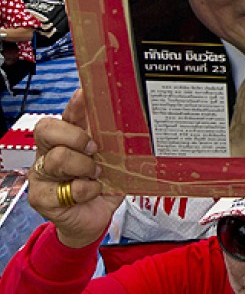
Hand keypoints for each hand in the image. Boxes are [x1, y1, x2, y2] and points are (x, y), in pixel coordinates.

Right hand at [28, 90, 124, 248]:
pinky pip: (66, 188)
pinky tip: (92, 191)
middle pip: (48, 130)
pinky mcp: (41, 197)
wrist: (92, 219)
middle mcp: (49, 152)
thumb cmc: (101, 184)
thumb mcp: (111, 159)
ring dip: (84, 167)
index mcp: (65, 138)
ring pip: (58, 158)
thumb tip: (134, 122)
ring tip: (97, 174)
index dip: (74, 105)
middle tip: (95, 148)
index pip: (65, 115)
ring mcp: (41, 174)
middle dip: (76, 137)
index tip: (85, 94)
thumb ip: (114, 142)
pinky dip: (87, 190)